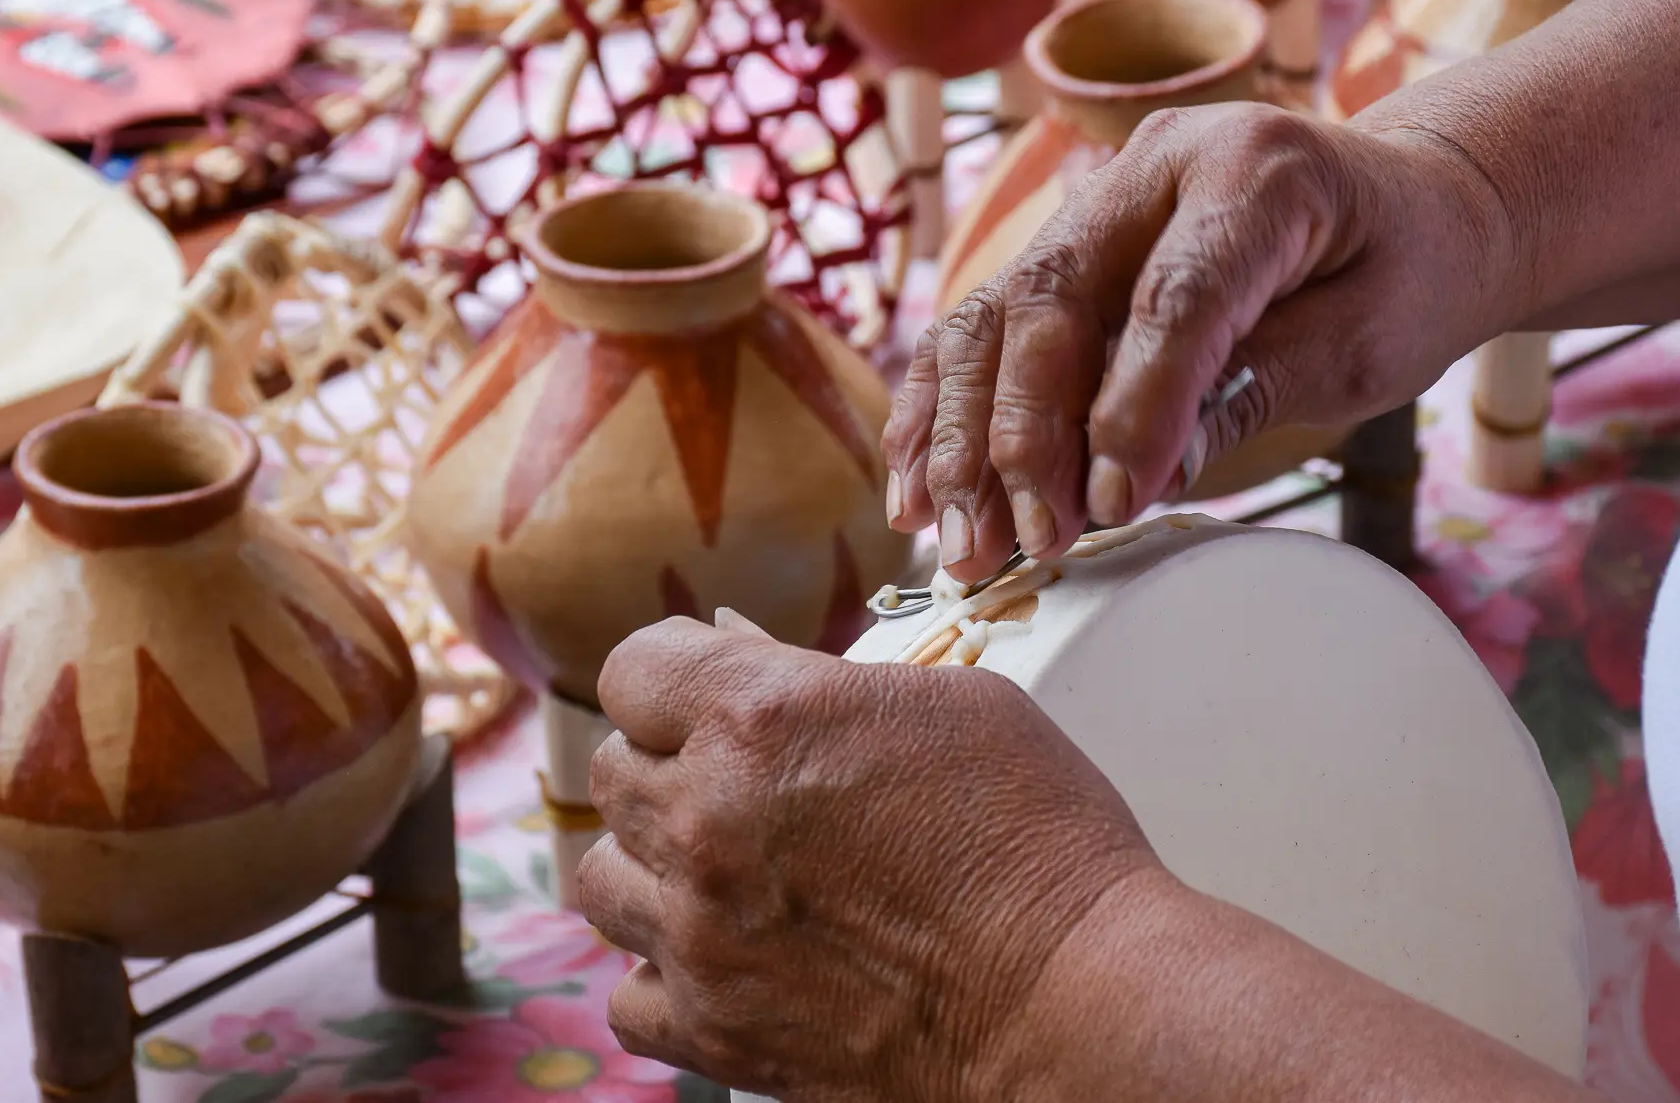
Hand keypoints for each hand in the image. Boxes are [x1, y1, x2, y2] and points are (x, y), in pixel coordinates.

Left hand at [573, 618, 1160, 1101]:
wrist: (1077, 1002)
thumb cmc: (1038, 843)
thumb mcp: (950, 705)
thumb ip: (822, 677)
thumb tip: (740, 650)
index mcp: (759, 718)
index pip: (635, 668)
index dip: (675, 674)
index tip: (705, 691)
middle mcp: (707, 820)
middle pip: (615, 769)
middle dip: (671, 763)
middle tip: (748, 783)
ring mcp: (700, 934)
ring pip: (602, 877)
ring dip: (653, 864)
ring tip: (728, 867)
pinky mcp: (714, 1030)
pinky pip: (626, 991)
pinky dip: (666, 971)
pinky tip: (731, 951)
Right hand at [885, 103, 1519, 578]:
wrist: (1410, 205)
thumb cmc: (1403, 273)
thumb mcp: (1365, 345)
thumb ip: (1251, 392)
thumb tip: (1129, 479)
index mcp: (1254, 169)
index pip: (1174, 295)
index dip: (1134, 405)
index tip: (1107, 505)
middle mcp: (1155, 164)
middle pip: (1054, 297)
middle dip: (1022, 432)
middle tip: (1021, 540)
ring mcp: (1099, 197)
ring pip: (997, 311)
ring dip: (962, 433)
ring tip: (954, 538)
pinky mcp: (1066, 242)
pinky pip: (985, 322)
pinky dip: (943, 407)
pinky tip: (919, 485)